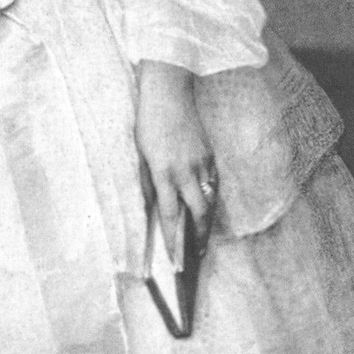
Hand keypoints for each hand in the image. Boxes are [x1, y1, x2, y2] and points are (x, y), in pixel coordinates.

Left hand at [135, 60, 217, 259]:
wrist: (167, 92)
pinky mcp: (210, 153)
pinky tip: (208, 206)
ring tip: (203, 236)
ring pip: (210, 199)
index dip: (174, 241)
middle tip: (197, 254)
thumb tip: (150, 206)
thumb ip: (146, 182)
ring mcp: (201, 162)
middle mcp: (185, 170)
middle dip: (200, 237)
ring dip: (208, 220)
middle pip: (199, 213)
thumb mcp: (140, 153)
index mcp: (163, 172)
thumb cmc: (147, 122)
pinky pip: (214, 182)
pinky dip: (212, 197)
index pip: (171, 215)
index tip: (176, 261)